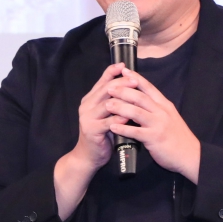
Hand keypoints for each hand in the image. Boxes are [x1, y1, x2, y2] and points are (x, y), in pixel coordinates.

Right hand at [53, 63, 129, 219]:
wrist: (88, 156)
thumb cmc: (101, 134)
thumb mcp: (106, 115)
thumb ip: (113, 102)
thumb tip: (128, 86)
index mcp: (90, 100)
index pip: (101, 81)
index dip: (112, 72)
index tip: (124, 65)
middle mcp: (86, 106)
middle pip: (106, 90)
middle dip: (121, 83)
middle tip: (135, 79)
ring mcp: (88, 118)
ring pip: (107, 104)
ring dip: (122, 98)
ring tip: (136, 95)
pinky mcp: (92, 130)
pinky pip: (109, 121)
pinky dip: (120, 117)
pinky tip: (130, 115)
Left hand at [105, 67, 200, 183]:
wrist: (190, 154)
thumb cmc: (178, 137)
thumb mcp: (169, 117)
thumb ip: (156, 108)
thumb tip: (140, 100)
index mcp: (165, 105)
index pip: (149, 87)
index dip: (136, 78)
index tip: (124, 71)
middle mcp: (162, 112)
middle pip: (140, 97)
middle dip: (124, 91)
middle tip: (110, 88)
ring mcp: (158, 125)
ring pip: (137, 112)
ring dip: (120, 107)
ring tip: (107, 105)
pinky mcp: (154, 138)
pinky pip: (136, 132)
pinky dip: (123, 128)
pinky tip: (113, 126)